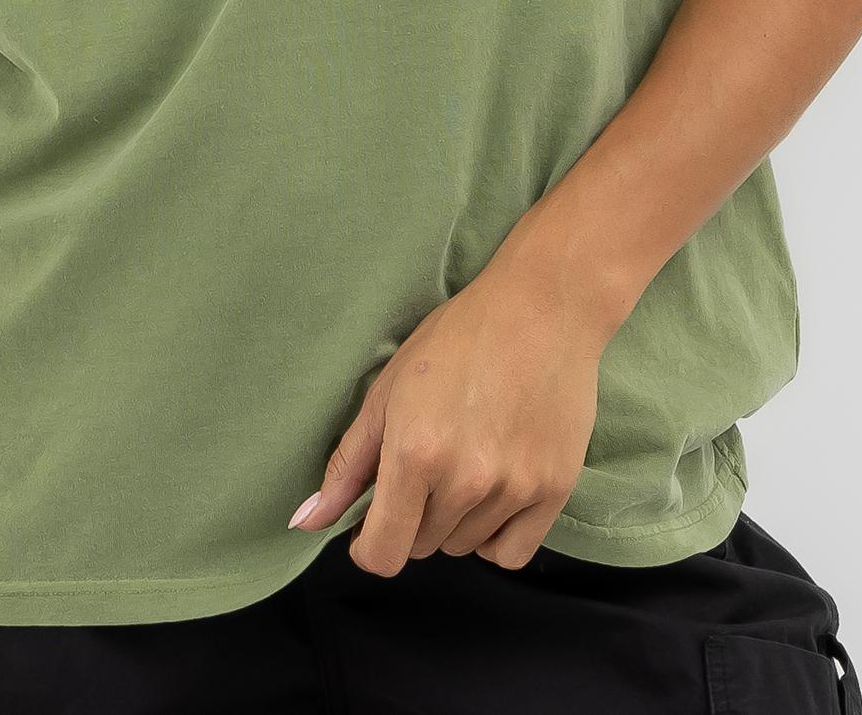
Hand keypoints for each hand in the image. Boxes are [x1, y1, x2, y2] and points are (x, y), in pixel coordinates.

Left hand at [287, 257, 606, 573]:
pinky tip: (493, 493)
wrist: (541, 307)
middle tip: (425, 466)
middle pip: (422, 547)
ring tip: (464, 461)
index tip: (370, 524)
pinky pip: (512, 553)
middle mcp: (465, 479)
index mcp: (415, 453)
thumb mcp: (388, 391)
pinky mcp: (555, 489)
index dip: (367, 546)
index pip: (381, 553)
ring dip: (454, 521)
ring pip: (464, 548)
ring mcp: (514, 487)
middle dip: (412, 518)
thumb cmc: (459, 338)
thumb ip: (348, 465)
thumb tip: (306, 522)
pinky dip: (496, 535)